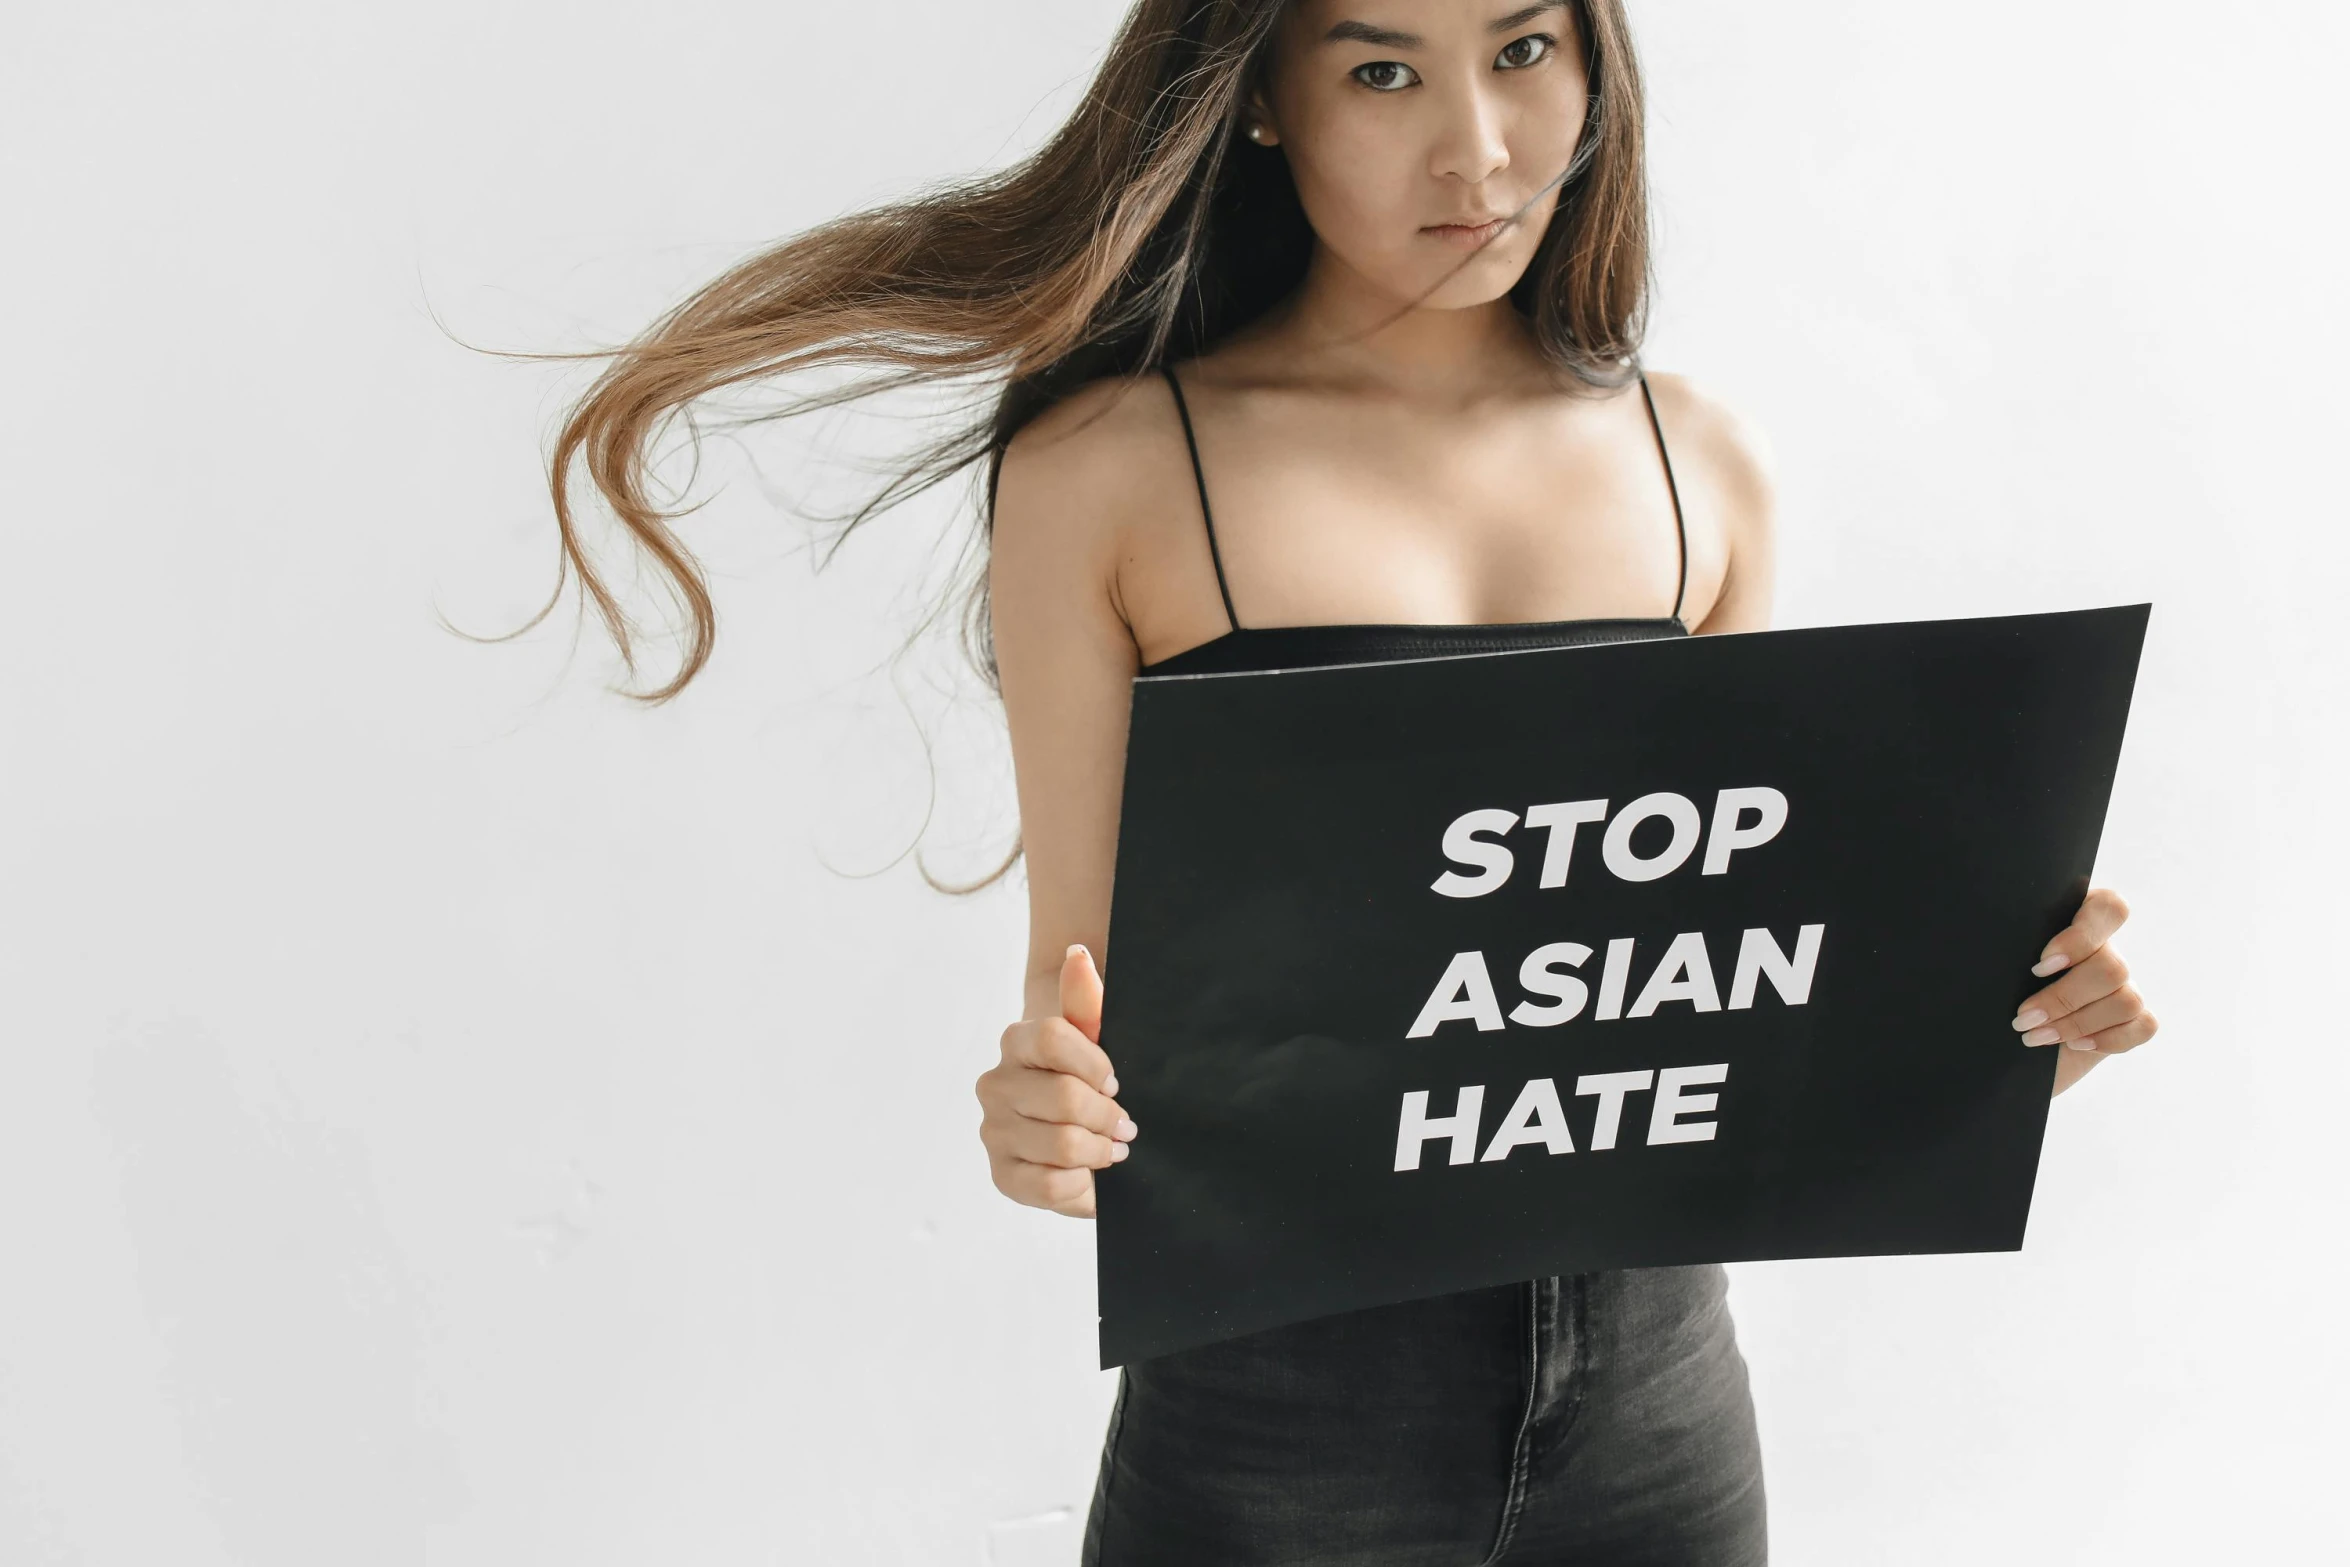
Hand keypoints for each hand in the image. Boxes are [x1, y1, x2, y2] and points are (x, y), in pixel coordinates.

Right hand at [974, 943, 1137, 1217]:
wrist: (1079, 1130)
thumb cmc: (1089, 1079)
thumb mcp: (1096, 1040)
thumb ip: (1086, 1001)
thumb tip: (1078, 955)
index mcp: (1015, 1041)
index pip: (1052, 1037)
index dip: (1094, 1063)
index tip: (1115, 1080)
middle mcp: (995, 1084)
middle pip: (1065, 1096)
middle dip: (1107, 1115)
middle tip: (1124, 1125)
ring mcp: (993, 1131)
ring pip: (1061, 1143)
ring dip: (1099, 1150)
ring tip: (1111, 1149)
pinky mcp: (1002, 1176)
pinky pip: (1048, 1185)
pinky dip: (1079, 1183)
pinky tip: (1086, 1173)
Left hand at [2010, 887, 2157, 1095]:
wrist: (1997, 1050)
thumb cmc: (1992, 1001)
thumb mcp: (1996, 970)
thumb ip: (2009, 950)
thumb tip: (1995, 942)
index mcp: (2075, 924)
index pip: (2109, 908)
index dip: (2080, 938)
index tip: (2039, 966)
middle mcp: (2105, 952)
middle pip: (2112, 967)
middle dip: (2064, 999)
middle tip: (2023, 1018)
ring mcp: (2122, 986)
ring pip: (2126, 999)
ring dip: (2078, 1023)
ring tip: (2034, 1037)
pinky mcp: (2131, 1022)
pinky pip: (2143, 1025)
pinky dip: (2109, 1039)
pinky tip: (2075, 1045)